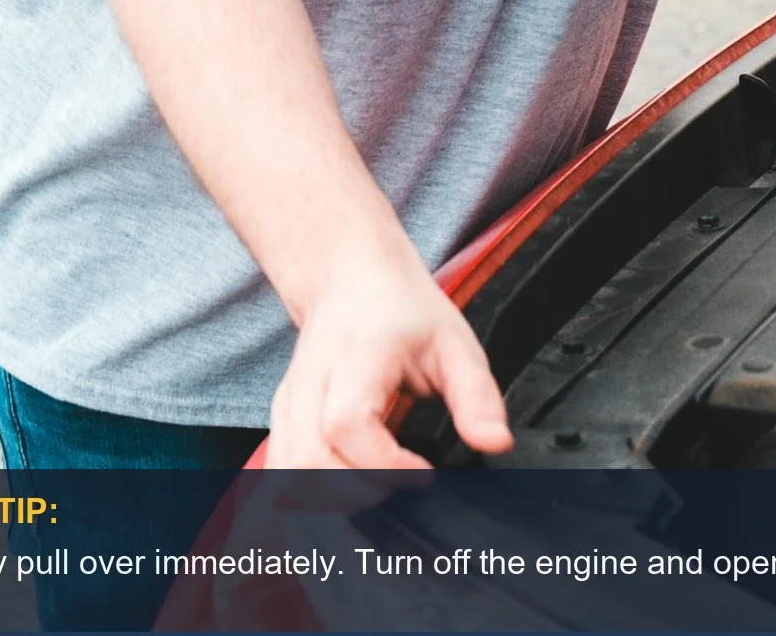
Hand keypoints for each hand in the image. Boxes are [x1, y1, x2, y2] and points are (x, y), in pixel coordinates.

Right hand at [267, 245, 513, 468]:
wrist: (353, 280)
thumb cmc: (404, 311)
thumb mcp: (455, 343)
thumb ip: (477, 396)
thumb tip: (495, 443)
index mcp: (357, 357)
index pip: (349, 424)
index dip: (382, 463)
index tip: (422, 474)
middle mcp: (312, 379)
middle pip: (307, 456)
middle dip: (354, 488)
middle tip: (399, 485)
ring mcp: (289, 399)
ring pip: (284, 468)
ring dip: (327, 496)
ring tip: (374, 487)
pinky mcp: (282, 415)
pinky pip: (279, 466)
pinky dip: (306, 490)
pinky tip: (344, 487)